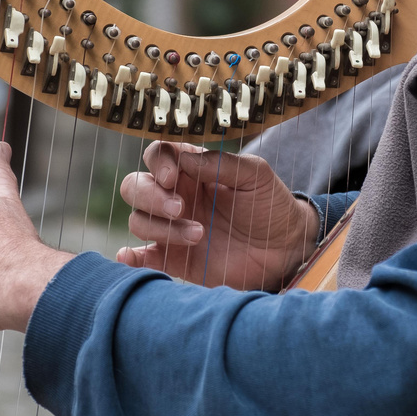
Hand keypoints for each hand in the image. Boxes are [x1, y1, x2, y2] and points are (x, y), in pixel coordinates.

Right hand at [116, 142, 317, 290]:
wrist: (286, 248)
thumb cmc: (271, 205)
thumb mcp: (255, 174)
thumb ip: (220, 163)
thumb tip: (184, 158)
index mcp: (192, 171)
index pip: (158, 155)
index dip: (158, 163)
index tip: (173, 177)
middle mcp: (176, 196)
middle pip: (136, 187)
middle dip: (151, 196)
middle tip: (181, 209)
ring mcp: (173, 229)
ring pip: (139, 221)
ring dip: (161, 228)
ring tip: (199, 235)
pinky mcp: (175, 260)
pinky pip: (142, 258)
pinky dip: (130, 257)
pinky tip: (130, 256)